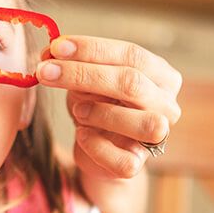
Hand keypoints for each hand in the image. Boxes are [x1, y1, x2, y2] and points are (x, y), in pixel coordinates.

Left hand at [36, 36, 183, 181]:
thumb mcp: (87, 80)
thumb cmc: (96, 103)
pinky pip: (122, 159)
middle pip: (132, 83)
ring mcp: (157, 138)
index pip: (132, 54)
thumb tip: (51, 54)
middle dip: (83, 74)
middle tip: (46, 70)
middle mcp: (167, 105)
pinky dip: (95, 146)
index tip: (56, 47)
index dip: (92, 49)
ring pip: (142, 123)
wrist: (97, 147)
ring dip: (100, 112)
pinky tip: (81, 135)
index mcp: (161, 75)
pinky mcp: (137, 165)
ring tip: (76, 110)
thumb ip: (76, 65)